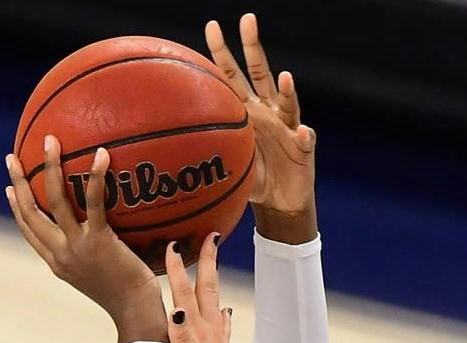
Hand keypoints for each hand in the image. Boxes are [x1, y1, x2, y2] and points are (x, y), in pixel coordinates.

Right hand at [5, 139, 166, 342]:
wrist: (135, 312)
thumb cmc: (128, 297)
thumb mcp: (103, 275)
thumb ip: (98, 253)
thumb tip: (110, 232)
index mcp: (57, 263)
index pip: (29, 232)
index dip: (17, 209)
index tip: (10, 189)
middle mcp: (60, 254)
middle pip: (30, 213)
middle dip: (18, 183)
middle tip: (12, 158)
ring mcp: (76, 248)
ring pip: (53, 201)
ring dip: (49, 168)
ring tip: (51, 141)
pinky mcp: (98, 242)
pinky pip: (93, 203)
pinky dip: (94, 178)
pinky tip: (101, 154)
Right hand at [164, 234, 237, 342]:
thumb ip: (178, 337)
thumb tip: (177, 311)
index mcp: (191, 332)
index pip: (182, 293)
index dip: (176, 269)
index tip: (174, 246)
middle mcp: (205, 331)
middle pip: (206, 288)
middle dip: (207, 261)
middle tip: (211, 236)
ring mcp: (215, 340)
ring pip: (214, 301)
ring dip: (213, 278)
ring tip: (212, 261)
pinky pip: (222, 325)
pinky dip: (221, 313)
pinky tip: (222, 310)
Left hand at [206, 13, 315, 236]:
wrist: (279, 200)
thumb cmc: (251, 178)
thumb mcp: (225, 165)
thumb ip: (203, 154)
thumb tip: (162, 154)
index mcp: (245, 110)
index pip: (231, 75)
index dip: (222, 52)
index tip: (211, 27)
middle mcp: (266, 110)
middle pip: (259, 72)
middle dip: (253, 45)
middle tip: (247, 19)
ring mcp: (286, 124)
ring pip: (286, 98)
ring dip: (287, 87)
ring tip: (284, 76)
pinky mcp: (303, 145)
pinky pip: (304, 138)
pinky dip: (304, 135)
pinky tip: (303, 131)